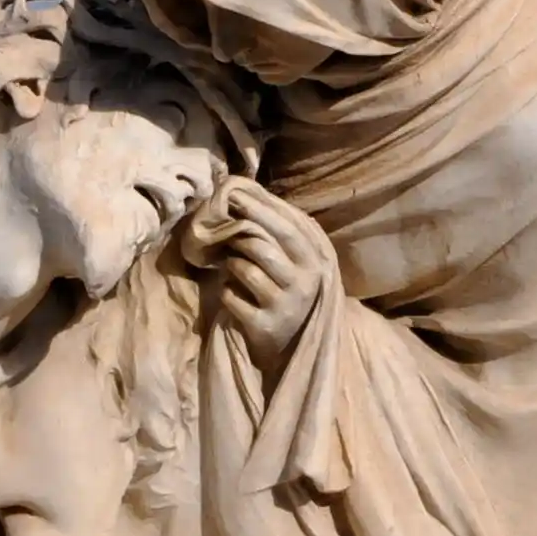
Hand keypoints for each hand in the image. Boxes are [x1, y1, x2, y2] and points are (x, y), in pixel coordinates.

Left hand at [207, 181, 336, 370]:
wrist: (290, 345)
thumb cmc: (287, 291)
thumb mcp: (295, 261)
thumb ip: (280, 230)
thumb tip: (248, 190)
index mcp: (315, 260)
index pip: (289, 226)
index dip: (261, 207)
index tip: (236, 192)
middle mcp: (305, 282)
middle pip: (266, 244)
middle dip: (241, 226)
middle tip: (221, 212)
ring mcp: (285, 305)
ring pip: (247, 267)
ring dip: (232, 260)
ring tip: (231, 261)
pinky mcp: (264, 325)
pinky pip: (233, 295)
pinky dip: (226, 289)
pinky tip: (232, 290)